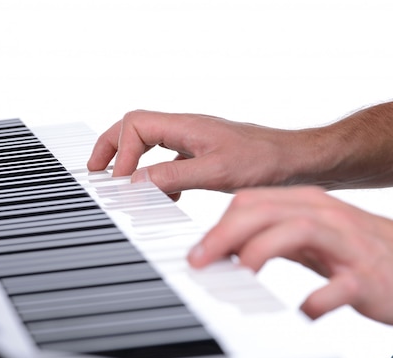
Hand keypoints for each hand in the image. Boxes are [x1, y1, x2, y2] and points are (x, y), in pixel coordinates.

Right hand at [87, 110, 313, 195]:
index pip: (135, 126)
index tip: (119, 182)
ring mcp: (193, 142)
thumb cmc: (265, 161)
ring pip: (149, 144)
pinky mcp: (202, 156)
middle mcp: (185, 129)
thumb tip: (136, 182)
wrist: (295, 161)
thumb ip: (173, 176)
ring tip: (121, 184)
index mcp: (185, 126)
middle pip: (135, 128)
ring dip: (131, 162)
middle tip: (96, 171)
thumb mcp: (216, 172)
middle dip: (112, 148)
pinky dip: (156, 176)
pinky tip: (163, 196)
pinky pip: (168, 161)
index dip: (120, 152)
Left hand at [187, 186, 392, 324]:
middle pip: (265, 211)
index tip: (195, 252)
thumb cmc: (361, 250)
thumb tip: (224, 250)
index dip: (218, 225)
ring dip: (260, 251)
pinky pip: (338, 287)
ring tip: (240, 274)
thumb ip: (272, 236)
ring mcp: (347, 245)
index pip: (252, 202)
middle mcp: (325, 216)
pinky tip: (300, 313)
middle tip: (198, 263)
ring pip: (296, 232)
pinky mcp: (368, 277)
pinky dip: (314, 300)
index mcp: (307, 205)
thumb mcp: (312, 237)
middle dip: (224, 235)